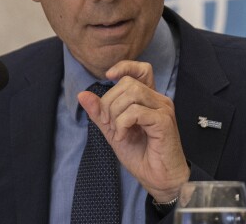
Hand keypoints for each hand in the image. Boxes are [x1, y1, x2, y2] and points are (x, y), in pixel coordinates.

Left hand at [77, 60, 189, 202]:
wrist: (159, 179)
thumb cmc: (141, 156)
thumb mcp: (113, 131)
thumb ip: (100, 113)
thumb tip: (82, 94)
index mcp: (148, 99)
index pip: (142, 69)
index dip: (125, 66)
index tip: (108, 76)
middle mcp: (158, 100)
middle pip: (128, 83)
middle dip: (109, 102)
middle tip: (108, 124)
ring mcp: (163, 109)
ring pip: (131, 93)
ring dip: (115, 113)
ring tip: (116, 131)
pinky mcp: (163, 121)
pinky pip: (135, 112)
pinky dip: (122, 124)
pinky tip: (123, 137)